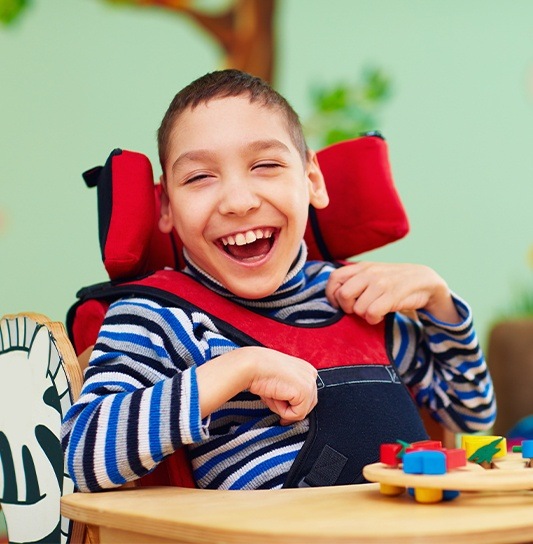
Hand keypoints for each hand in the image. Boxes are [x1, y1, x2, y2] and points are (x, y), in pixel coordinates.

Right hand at [245, 347, 317, 424]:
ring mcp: (310, 383)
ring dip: (284, 409)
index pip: (307, 396)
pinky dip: (284, 412)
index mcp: (305, 369)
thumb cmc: (260, 372)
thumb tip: (292, 412)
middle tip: (273, 399)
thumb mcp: (280, 382)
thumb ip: (290, 393)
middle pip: (307, 405)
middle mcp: (311, 374)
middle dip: (289, 407)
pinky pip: (297, 415)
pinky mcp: (305, 392)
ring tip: (273, 395)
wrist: (252, 366)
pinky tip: (275, 397)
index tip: (280, 404)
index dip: (292, 404)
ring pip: (302, 411)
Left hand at [326, 262, 460, 324]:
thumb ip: (354, 280)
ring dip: (365, 315)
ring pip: (358, 308)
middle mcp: (369, 273)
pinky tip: (382, 314)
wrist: (425, 280)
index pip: (334, 277)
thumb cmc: (393, 281)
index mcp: (361, 267)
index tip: (339, 304)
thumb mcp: (372, 275)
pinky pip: (372, 314)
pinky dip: (374, 319)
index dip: (331, 294)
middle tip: (358, 310)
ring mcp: (380, 283)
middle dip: (347, 308)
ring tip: (375, 310)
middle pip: (343, 295)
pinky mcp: (392, 295)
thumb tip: (335, 297)